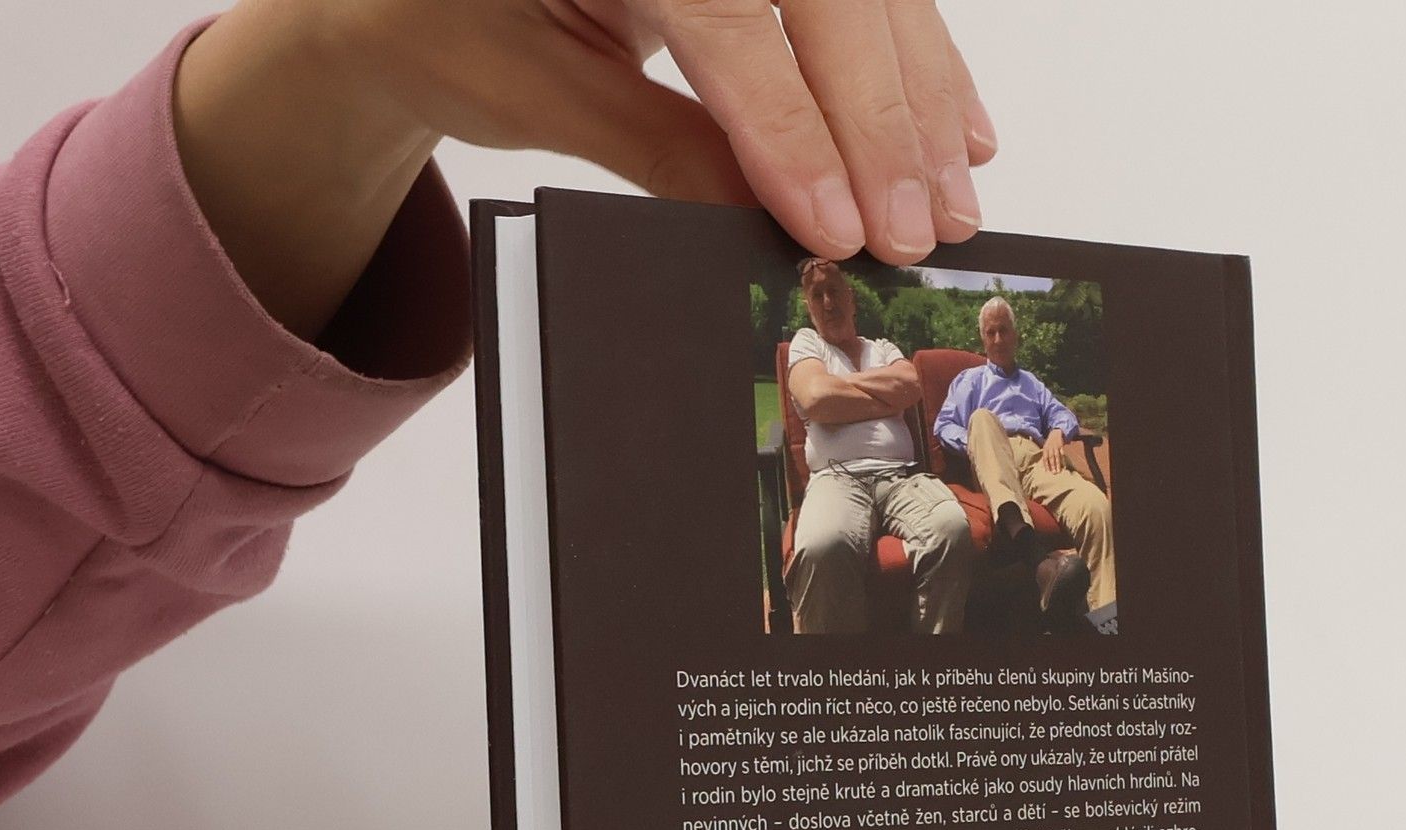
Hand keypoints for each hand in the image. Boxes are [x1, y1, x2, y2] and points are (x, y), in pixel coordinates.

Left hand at [313, 0, 993, 259]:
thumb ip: (655, 146)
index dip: (790, 123)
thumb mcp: (532, 90)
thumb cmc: (449, 21)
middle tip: (912, 231)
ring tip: (950, 203)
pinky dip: (917, 62)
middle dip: (878, 119)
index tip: (835, 222)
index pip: (723, 11)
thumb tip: (765, 218)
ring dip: (918, 98)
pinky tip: (956, 130)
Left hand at [1041, 429, 1066, 473]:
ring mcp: (1056, 447)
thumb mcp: (1045, 448)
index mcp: (1045, 449)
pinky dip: (1063, 459)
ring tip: (1059, 471)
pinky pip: (1062, 453)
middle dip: (1052, 466)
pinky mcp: (1061, 446)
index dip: (1046, 465)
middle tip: (1054, 473)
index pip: (1045, 458)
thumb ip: (1045, 456)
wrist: (1055, 433)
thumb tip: (1043, 466)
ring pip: (1057, 457)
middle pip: (1051, 458)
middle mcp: (1050, 448)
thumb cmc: (1049, 443)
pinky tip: (1064, 465)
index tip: (1047, 472)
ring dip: (1058, 464)